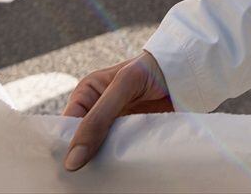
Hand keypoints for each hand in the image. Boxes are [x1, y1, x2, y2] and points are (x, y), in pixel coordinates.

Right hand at [62, 51, 172, 170]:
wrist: (188, 70)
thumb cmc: (153, 67)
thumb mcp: (123, 86)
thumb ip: (98, 118)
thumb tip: (72, 158)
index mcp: (86, 95)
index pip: (65, 126)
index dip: (63, 146)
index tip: (64, 169)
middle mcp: (97, 113)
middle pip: (81, 143)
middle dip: (81, 160)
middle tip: (79, 181)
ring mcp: (115, 127)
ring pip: (99, 153)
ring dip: (100, 165)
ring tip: (96, 182)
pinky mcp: (132, 138)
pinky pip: (119, 155)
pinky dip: (118, 165)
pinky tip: (117, 175)